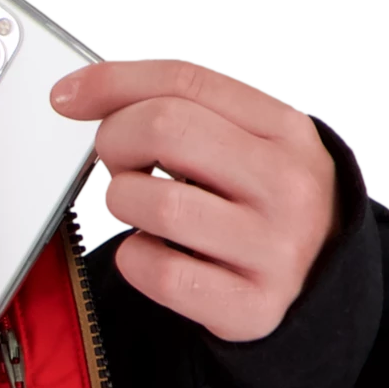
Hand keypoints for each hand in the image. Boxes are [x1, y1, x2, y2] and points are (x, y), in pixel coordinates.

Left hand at [51, 59, 342, 342]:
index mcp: (284, 131)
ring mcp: (272, 248)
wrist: (320, 280)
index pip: (185, 83)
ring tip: (142, 207)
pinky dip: (136, 258)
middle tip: (121, 160)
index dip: (113, 83)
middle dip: (117, 141)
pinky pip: (159, 272)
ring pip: (155, 203)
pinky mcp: (250, 304)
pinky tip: (155, 250)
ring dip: (125, 201)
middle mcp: (285, 186)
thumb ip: (176, 106)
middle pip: (165, 129)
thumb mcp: (243, 140)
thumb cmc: (264, 202)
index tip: (68, 96)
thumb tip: (80, 93)